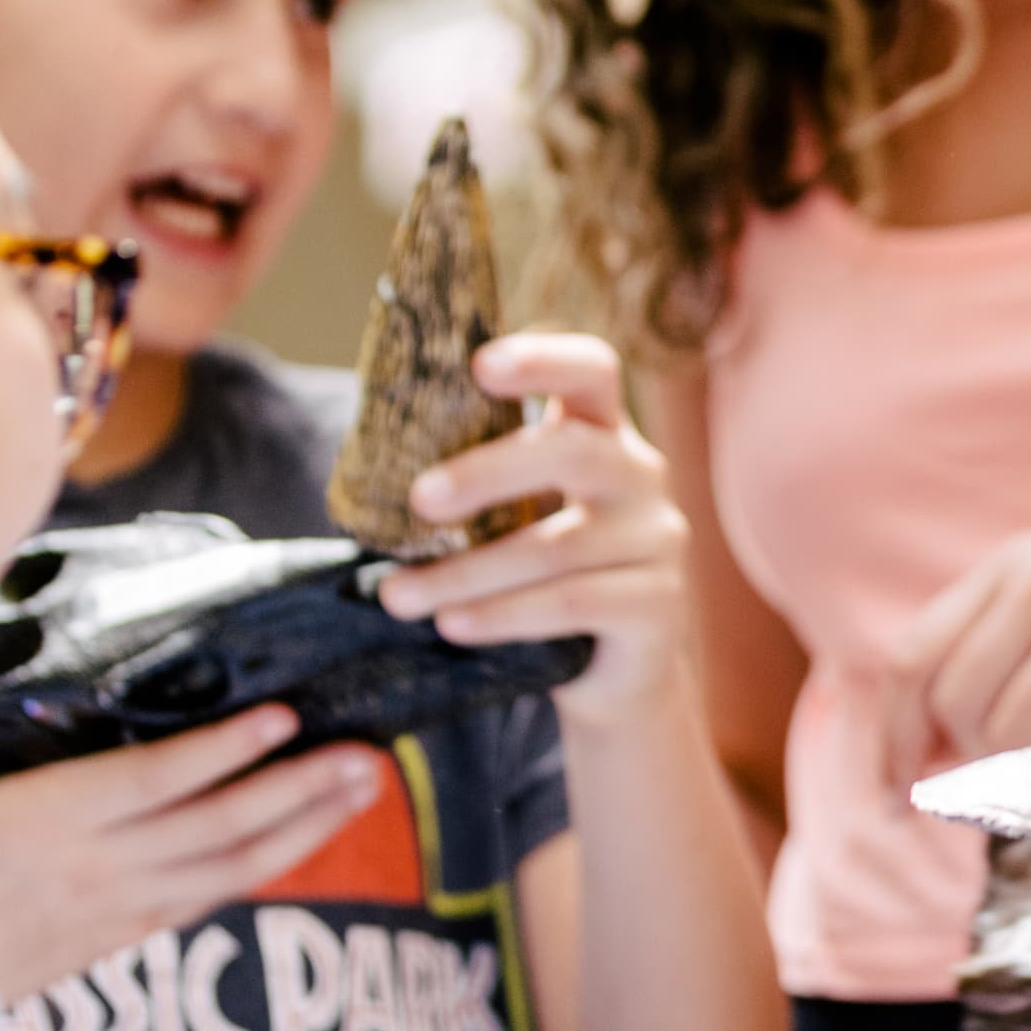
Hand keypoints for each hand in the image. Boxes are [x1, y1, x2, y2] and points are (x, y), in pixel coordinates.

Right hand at [0, 707, 381, 1004]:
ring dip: (304, 828)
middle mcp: (91, 868)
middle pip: (217, 827)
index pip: (153, 780)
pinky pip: (204, 898)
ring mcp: (111, 910)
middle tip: (365, 756)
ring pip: (227, 869)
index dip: (223, 750)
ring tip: (360, 788)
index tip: (283, 718)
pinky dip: (259, 865)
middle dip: (300, 791)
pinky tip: (304, 836)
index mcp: (43, 818)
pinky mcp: (116, 939)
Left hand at [372, 335, 691, 724]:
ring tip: (399, 597)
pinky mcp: (658, 604)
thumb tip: (371, 479)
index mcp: (603, 435)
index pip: (591, 371)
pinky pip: (573, 603)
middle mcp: (639, 476)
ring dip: (467, 572)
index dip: (542, 360)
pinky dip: (503, 615)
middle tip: (419, 501)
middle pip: (572, 451)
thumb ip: (480, 489)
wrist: (614, 670)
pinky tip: (453, 626)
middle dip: (488, 473)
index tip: (479, 366)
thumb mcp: (520, 518)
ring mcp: (657, 540)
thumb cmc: (544, 577)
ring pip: (559, 546)